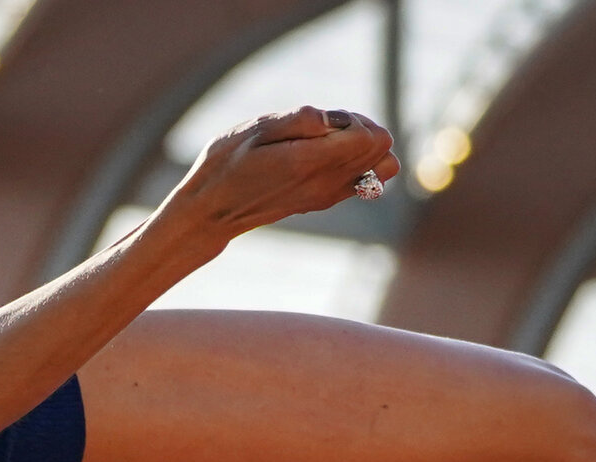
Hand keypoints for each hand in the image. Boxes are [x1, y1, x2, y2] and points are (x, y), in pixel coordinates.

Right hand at [161, 107, 399, 242]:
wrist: (212, 209)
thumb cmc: (226, 163)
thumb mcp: (254, 129)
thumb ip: (297, 119)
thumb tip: (332, 117)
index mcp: (309, 163)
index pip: (369, 138)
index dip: (352, 118)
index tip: (322, 121)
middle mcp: (325, 184)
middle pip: (382, 149)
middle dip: (361, 128)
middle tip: (323, 129)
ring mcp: (328, 196)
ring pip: (382, 167)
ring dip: (364, 147)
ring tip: (328, 143)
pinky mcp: (325, 201)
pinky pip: (369, 183)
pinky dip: (360, 164)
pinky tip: (327, 158)